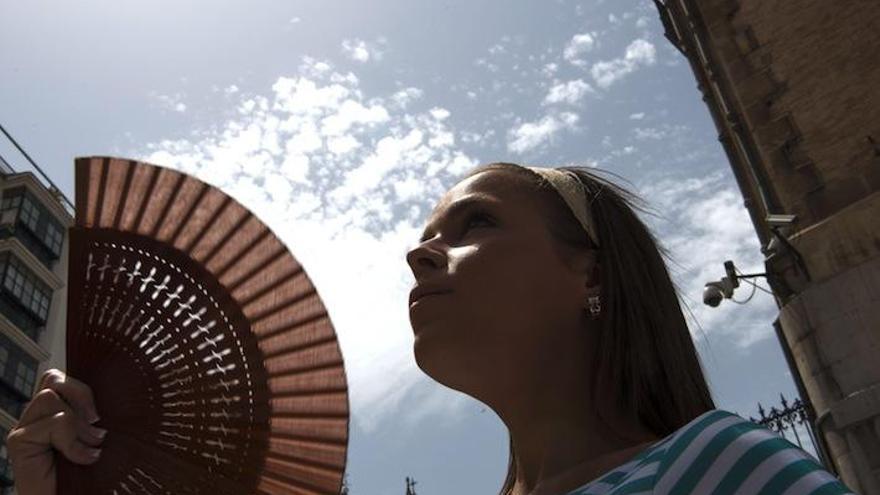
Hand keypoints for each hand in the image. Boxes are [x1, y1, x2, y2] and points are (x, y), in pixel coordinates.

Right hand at [6, 368, 106, 494]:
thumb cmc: (92, 474)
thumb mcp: (99, 435)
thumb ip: (94, 414)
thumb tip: (113, 387)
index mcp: (55, 412)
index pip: (59, 379)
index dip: (81, 388)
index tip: (100, 414)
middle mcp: (36, 417)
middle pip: (53, 379)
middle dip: (81, 396)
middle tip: (96, 424)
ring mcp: (25, 428)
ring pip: (50, 397)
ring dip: (79, 424)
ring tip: (90, 447)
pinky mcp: (19, 441)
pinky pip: (54, 422)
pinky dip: (74, 441)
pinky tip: (82, 459)